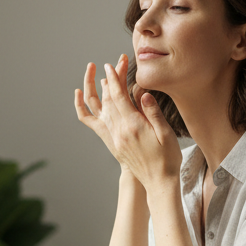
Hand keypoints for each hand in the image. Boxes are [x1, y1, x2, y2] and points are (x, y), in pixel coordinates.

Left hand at [75, 54, 181, 190]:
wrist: (158, 181)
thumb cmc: (167, 158)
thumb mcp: (166, 134)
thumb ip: (153, 113)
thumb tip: (143, 93)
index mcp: (133, 127)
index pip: (119, 97)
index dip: (115, 79)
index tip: (111, 64)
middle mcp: (119, 131)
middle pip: (110, 99)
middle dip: (111, 79)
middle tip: (114, 64)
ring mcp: (114, 137)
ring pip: (102, 108)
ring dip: (100, 90)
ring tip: (100, 74)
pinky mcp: (112, 142)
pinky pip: (93, 122)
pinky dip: (83, 108)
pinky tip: (79, 96)